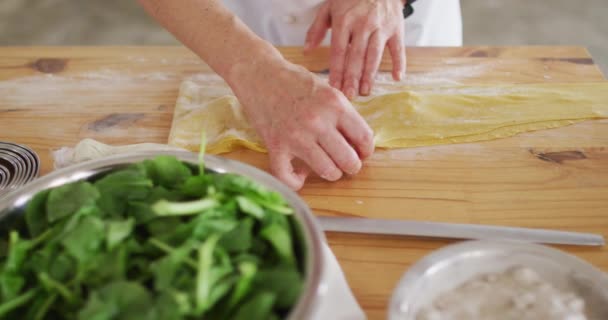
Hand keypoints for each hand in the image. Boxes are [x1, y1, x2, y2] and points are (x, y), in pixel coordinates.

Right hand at [228, 58, 373, 189]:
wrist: (259, 74)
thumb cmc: (295, 81)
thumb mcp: (328, 90)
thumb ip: (343, 115)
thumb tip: (358, 142)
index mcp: (335, 105)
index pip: (364, 138)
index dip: (366, 150)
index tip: (362, 153)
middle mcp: (318, 122)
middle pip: (349, 160)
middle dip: (352, 166)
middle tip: (347, 163)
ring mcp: (296, 136)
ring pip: (327, 171)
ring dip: (330, 173)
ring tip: (327, 166)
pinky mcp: (275, 146)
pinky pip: (289, 177)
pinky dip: (296, 182)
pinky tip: (300, 175)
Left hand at [304, 0, 405, 98]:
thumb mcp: (329, 7)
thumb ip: (317, 29)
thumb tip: (307, 51)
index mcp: (344, 21)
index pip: (339, 51)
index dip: (336, 70)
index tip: (334, 87)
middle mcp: (363, 25)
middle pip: (356, 56)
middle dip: (352, 77)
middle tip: (349, 95)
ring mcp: (380, 27)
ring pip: (375, 54)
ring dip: (370, 74)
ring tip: (365, 91)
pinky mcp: (396, 28)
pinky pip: (398, 48)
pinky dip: (399, 63)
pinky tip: (397, 77)